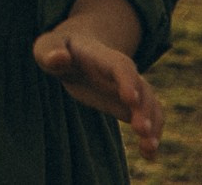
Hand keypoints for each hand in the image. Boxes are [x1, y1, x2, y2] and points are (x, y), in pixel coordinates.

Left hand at [34, 23, 162, 157]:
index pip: (121, 68)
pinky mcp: (132, 107)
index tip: (130, 100)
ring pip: (151, 107)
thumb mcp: (48, 46)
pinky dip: (152, 136)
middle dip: (144, 110)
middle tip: (140, 130)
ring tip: (149, 148)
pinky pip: (149, 120)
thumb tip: (60, 58)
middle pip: (142, 90)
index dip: (127, 82)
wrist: (75, 55)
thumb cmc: (59, 50)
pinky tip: (149, 155)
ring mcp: (132, 91)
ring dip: (153, 127)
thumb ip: (51, 51)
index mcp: (105, 58)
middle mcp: (125, 74)